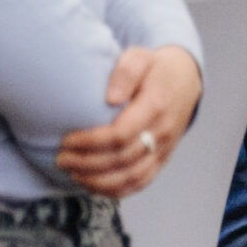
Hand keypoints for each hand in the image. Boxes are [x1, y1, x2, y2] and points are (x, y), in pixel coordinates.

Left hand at [55, 46, 199, 197]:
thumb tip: (110, 98)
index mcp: (156, 106)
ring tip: (73, 173)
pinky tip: (93, 185)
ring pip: (131, 177)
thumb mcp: (141, 57)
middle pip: (122, 159)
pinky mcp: (163, 159)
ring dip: (98, 180)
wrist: (185, 80)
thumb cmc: (154, 68)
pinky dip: (116, 190)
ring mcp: (164, 148)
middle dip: (87, 163)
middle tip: (61, 158)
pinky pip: (141, 182)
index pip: (120, 135)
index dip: (90, 142)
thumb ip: (126, 71)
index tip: (67, 140)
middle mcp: (163, 131)